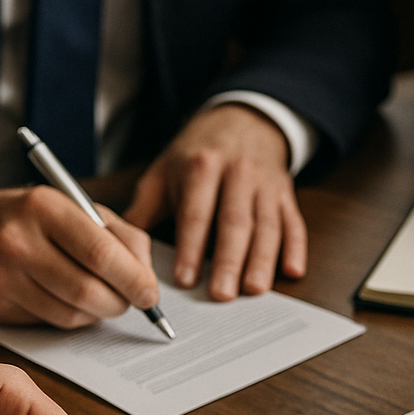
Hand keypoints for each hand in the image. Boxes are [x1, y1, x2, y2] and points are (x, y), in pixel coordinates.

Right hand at [0, 186, 159, 328]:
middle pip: (88, 290)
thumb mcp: (73, 206)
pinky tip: (71, 302)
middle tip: (131, 301)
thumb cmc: (28, 217)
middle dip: (120, 302)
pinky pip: (49, 323)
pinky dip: (72, 318)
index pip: (101, 253)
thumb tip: (146, 274)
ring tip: (102, 299)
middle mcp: (18, 241)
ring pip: (71, 314)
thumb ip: (118, 233)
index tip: (150, 293)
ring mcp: (1, 277)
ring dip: (98, 313)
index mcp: (44, 207)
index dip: (134, 279)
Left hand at [124, 103, 307, 300]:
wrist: (242, 119)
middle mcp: (237, 174)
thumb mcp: (165, 170)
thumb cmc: (198, 153)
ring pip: (266, 226)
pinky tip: (292, 271)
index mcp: (202, 167)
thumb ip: (143, 208)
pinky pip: (294, 222)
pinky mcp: (286, 195)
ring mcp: (265, 185)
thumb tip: (117, 248)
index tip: (184, 279)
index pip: (196, 213)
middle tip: (223, 294)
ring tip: (254, 290)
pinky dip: (296, 248)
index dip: (190, 247)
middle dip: (229, 260)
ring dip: (262, 260)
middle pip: (234, 222)